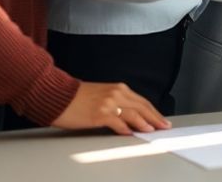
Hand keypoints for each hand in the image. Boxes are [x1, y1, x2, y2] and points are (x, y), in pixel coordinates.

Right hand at [51, 81, 169, 134]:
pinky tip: (131, 133)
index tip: (161, 119)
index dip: (154, 111)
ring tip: (152, 131)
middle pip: (142, 107)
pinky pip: (118, 123)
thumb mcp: (102, 95)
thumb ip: (117, 102)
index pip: (142, 101)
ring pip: (134, 114)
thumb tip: (131, 116)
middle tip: (164, 126)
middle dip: (155, 118)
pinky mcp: (99, 114)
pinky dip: (126, 129)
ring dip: (145, 124)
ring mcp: (108, 103)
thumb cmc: (77, 97)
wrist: (57, 95)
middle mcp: (116, 93)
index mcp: (118, 88)